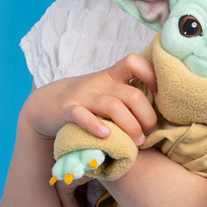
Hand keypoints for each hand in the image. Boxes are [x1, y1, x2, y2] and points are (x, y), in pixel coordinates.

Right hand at [20, 54, 157, 147]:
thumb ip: (127, 95)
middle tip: (148, 134)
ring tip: (136, 143)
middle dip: (147, 117)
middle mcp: (100, 84)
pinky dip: (95, 126)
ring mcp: (84, 97)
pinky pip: (82, 116)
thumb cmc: (85, 101)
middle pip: (132, 95)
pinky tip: (106, 136)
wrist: (45, 104)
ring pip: (113, 107)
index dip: (152, 74)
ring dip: (130, 127)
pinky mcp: (67, 111)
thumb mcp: (106, 91)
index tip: (160, 95)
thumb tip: (160, 110)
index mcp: (112, 76)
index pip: (134, 62)